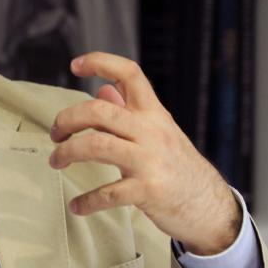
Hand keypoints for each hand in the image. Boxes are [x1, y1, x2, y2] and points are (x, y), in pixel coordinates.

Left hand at [48, 52, 240, 255]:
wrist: (211, 206)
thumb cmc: (178, 166)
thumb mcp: (158, 132)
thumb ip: (129, 111)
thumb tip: (103, 89)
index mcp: (153, 113)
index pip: (129, 73)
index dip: (100, 61)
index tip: (76, 65)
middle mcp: (152, 131)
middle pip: (100, 110)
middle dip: (68, 119)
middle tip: (56, 133)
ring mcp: (150, 161)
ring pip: (97, 145)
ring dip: (67, 152)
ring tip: (56, 161)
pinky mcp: (148, 191)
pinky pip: (108, 193)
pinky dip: (87, 201)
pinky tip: (77, 206)